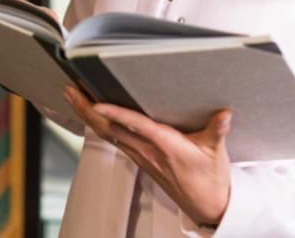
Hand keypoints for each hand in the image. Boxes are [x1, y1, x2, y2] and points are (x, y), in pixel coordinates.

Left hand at [63, 86, 232, 226]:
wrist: (207, 205)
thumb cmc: (211, 178)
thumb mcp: (217, 153)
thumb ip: (217, 130)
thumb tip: (224, 114)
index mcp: (165, 145)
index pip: (135, 126)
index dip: (115, 114)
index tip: (96, 104)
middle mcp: (148, 150)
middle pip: (110, 128)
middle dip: (87, 109)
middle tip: (70, 90)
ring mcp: (141, 156)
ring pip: (108, 133)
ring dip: (87, 115)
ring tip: (73, 96)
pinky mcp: (140, 159)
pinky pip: (114, 139)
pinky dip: (99, 125)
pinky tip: (90, 116)